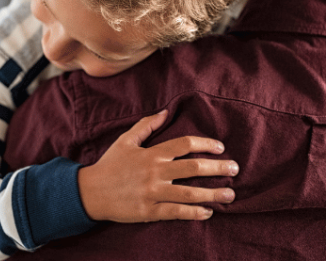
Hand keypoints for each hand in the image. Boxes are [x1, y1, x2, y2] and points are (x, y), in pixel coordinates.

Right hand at [77, 110, 237, 222]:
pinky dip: (194, 213)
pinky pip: (176, 213)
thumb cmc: (110, 164)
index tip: (220, 148)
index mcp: (152, 153)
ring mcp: (152, 193)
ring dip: (213, 194)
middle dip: (218, 168)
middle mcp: (155, 172)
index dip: (205, 144)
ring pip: (189, 193)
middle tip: (235, 169)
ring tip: (230, 195)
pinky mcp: (148, 211)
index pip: (185, 144)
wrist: (90, 192)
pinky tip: (208, 212)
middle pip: (193, 168)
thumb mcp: (126, 140)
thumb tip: (165, 112)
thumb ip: (146, 125)